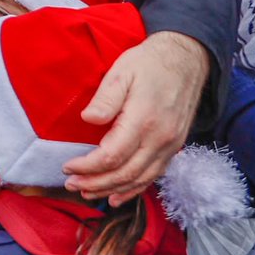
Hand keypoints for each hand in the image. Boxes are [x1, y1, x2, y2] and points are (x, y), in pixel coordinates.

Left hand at [62, 31, 208, 205]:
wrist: (186, 59)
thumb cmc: (149, 63)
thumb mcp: (122, 71)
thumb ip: (106, 98)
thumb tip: (88, 119)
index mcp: (143, 119)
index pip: (112, 155)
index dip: (88, 167)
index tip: (68, 167)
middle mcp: (160, 138)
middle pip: (125, 173)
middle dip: (95, 183)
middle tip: (71, 185)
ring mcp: (170, 145)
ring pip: (140, 179)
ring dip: (112, 190)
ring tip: (88, 193)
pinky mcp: (175, 146)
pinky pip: (154, 175)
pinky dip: (135, 189)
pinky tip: (118, 195)